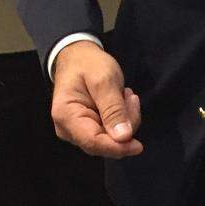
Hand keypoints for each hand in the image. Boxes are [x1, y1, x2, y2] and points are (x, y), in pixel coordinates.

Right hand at [50, 41, 142, 157]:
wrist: (79, 58)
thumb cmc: (88, 65)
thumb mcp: (104, 80)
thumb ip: (113, 108)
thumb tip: (123, 138)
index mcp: (66, 115)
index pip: (93, 142)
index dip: (117, 147)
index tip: (138, 146)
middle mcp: (68, 129)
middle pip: (103, 142)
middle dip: (124, 125)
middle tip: (131, 98)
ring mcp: (77, 131)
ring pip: (110, 139)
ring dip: (125, 119)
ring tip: (124, 94)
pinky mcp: (89, 130)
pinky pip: (111, 133)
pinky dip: (122, 119)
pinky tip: (121, 100)